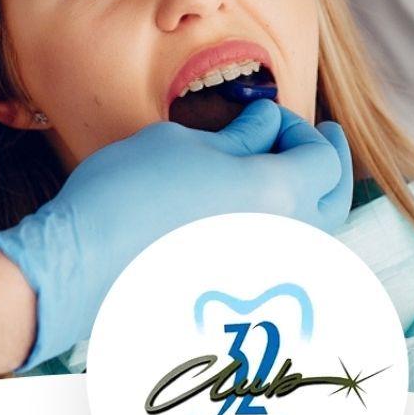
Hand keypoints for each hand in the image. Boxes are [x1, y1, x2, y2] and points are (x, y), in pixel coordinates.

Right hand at [0, 101, 353, 367]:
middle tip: (320, 138)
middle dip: (329, 164)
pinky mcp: (237, 296)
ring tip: (286, 172)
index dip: (303, 130)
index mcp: (276, 193)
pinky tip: (255, 212)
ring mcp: (262, 275)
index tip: (271, 117)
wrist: (80, 264)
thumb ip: (238, 137)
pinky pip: (282, 262)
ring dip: (310, 200)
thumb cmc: (127, 191)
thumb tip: (265, 129)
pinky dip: (285, 231)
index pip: (323, 159)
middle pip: (333, 202)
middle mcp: (283, 240)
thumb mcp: (184, 144)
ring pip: (313, 237)